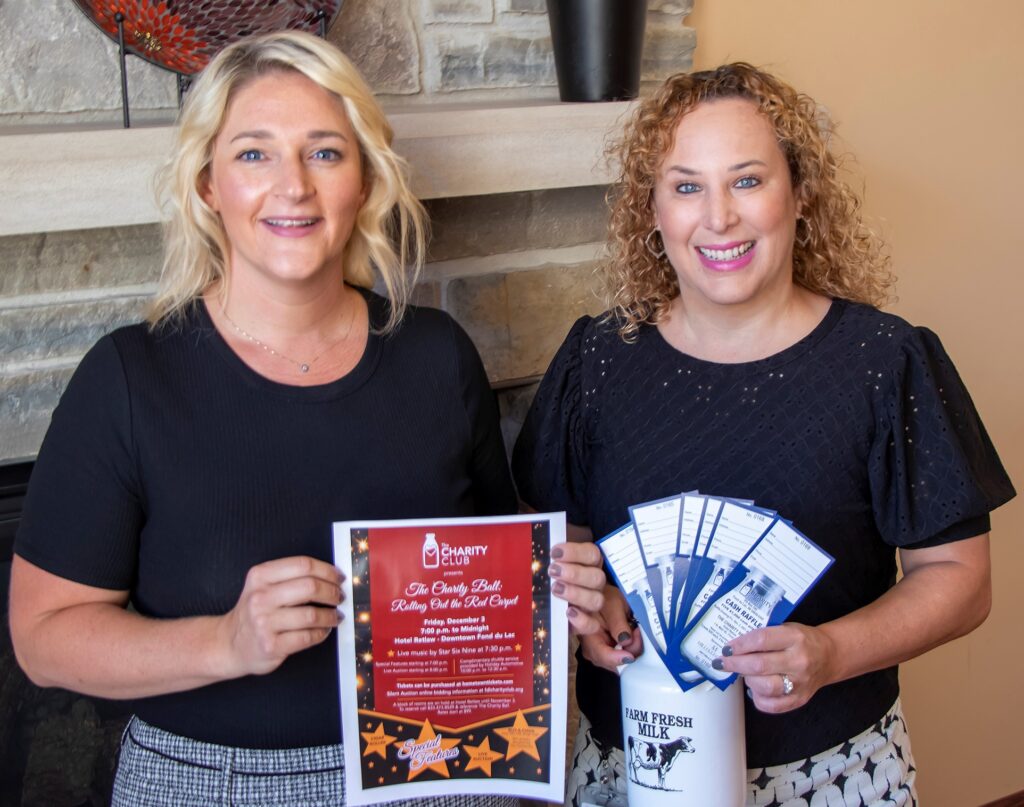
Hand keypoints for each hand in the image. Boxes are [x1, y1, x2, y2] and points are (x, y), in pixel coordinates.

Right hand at [218, 556, 342, 677]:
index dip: (327, 570)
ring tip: (335, 616)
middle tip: (339, 597)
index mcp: (260, 576)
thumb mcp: (262, 585)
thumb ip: (290, 576)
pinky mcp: (271, 645)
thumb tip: (331, 575)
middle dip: (332, 592)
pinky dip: (321, 633)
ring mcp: (264, 623)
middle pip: (310, 587)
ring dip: (330, 615)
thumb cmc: (254, 612)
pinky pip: (307, 637)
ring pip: (311, 614)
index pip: (303, 565)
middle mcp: (260, 597)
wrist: (229, 643)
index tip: (338, 577)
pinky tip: (323, 630)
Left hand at [548, 541, 605, 634]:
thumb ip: (548, 560)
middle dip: (575, 573)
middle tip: (553, 571)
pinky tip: (568, 612)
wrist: (546, 608)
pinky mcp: (587, 625)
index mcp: (588, 565)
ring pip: (597, 600)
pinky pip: (593, 625)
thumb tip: (538, 554)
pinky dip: (582, 619)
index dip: (575, 552)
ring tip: (556, 589)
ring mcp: (592, 605)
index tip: (555, 552)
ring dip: (576, 593)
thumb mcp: (548, 568)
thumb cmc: (547, 581)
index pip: (592, 554)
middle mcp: (594, 584)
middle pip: (597, 577)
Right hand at [579, 585, 643, 672]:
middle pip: (612, 663)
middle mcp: (591, 649)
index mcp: (587, 635)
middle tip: (638, 633)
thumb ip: (618, 623)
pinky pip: (621, 658)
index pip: (601, 655)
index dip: (617, 658)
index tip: (631, 655)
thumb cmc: (605, 597)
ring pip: (619, 664)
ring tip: (636, 631)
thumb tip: (626, 642)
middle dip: (629, 652)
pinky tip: (633, 636)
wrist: (602, 596)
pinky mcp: (608, 653)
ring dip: (631, 650)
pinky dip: (630, 650)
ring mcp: (599, 653)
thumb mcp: (613, 605)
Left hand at [715, 622, 836, 712]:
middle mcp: (799, 661)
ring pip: (764, 687)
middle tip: (721, 662)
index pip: (761, 640)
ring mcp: (800, 683)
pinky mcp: (800, 699)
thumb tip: (733, 646)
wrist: (829, 656)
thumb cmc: (802, 640)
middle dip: (734, 664)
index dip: (739, 645)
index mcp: (795, 638)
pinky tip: (754, 688)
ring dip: (747, 680)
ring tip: (744, 673)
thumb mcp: (786, 628)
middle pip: (759, 666)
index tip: (726, 647)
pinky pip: (772, 705)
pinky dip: (757, 698)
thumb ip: (763, 635)